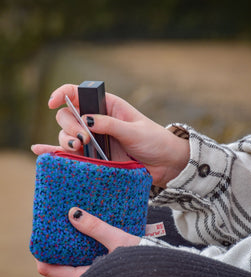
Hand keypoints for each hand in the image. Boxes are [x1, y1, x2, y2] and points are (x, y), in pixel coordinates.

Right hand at [33, 84, 189, 187]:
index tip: (54, 102)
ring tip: (78, 148)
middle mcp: (98, 121)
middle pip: (68, 116)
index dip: (64, 94)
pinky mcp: (95, 157)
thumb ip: (110, 125)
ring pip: (68, 135)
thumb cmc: (154, 141)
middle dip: (68, 125)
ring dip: (65, 140)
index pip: (80, 93)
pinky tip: (41, 151)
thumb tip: (86, 121)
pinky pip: (72, 153)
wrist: (164, 163)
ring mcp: (95, 140)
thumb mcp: (134, 130)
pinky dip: (56, 151)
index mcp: (108, 106)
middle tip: (83, 138)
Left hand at [36, 207, 140, 276]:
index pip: (53, 270)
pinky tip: (90, 227)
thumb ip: (96, 227)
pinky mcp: (107, 262)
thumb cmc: (141, 260)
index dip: (43, 254)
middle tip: (57, 223)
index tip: (40, 237)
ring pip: (78, 255)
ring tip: (72, 221)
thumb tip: (73, 213)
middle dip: (60, 243)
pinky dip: (88, 240)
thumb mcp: (118, 241)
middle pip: (64, 261)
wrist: (162, 269)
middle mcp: (89, 275)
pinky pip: (90, 251)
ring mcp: (97, 269)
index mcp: (86, 276)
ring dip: (75, 239)